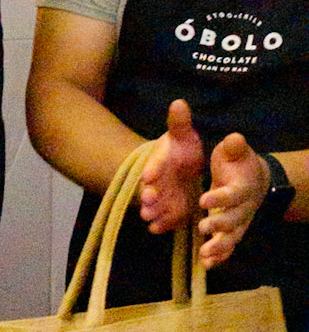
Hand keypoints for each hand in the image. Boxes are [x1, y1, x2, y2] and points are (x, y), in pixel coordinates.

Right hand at [137, 99, 204, 233]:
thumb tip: (179, 102)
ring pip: (155, 205)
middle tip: (147, 199)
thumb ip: (179, 123)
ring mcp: (161, 196)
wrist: (180, 169)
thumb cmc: (181, 149)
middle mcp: (157, 179)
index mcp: (161, 159)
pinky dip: (161, 223)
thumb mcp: (182, 136)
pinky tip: (158, 229)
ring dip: (152, 211)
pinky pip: (164, 217)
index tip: (149, 175)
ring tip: (149, 218)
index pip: (155, 163)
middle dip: (148, 193)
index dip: (152, 169)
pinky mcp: (169, 209)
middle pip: (150, 187)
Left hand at [196, 132, 270, 266]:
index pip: (233, 194)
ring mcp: (240, 222)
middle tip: (202, 227)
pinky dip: (219, 256)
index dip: (220, 197)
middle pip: (234, 219)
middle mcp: (244, 207)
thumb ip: (234, 146)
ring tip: (204, 254)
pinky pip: (228, 246)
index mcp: (243, 187)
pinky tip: (207, 264)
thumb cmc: (238, 162)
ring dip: (219, 246)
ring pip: (232, 237)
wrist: (253, 179)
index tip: (204, 199)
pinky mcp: (233, 231)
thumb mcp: (234, 151)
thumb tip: (234, 137)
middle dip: (219, 224)